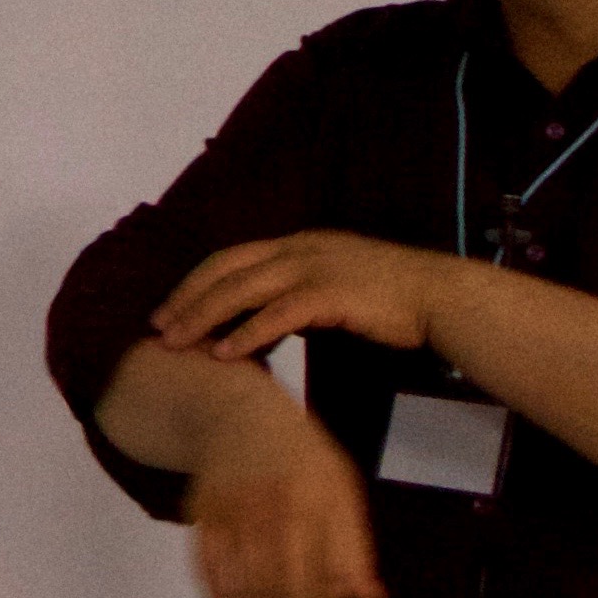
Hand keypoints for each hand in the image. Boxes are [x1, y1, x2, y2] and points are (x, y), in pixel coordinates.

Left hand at [156, 229, 479, 362]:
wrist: (439, 296)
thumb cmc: (389, 300)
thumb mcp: (333, 287)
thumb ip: (296, 298)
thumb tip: (263, 321)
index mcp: (298, 243)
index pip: (230, 258)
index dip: (195, 283)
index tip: (168, 309)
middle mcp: (299, 248)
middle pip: (226, 270)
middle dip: (187, 299)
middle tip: (157, 329)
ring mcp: (314, 267)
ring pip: (243, 290)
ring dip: (205, 316)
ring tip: (178, 343)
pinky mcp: (331, 293)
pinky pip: (278, 314)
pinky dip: (247, 333)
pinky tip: (225, 354)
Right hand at [183, 403, 388, 597]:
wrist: (239, 413)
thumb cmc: (301, 459)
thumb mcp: (341, 489)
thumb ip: (354, 544)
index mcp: (322, 499)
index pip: (331, 570)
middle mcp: (279, 504)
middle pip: (286, 581)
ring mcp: (237, 508)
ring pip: (247, 580)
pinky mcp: (203, 512)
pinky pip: (208, 565)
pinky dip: (218, 596)